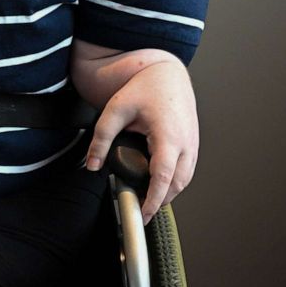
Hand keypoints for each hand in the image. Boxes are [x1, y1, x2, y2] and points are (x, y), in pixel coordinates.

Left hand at [84, 59, 198, 223]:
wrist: (165, 73)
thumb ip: (100, 139)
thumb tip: (91, 166)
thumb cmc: (142, 89)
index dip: (154, 200)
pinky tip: (159, 186)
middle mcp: (186, 142)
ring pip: (185, 180)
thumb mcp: (114, 110)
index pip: (163, 177)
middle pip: (177, 184)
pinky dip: (175, 182)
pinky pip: (187, 170)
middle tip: (139, 210)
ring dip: (169, 193)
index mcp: (168, 135)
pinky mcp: (194, 143)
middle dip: (160, 201)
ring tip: (147, 200)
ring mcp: (193, 143)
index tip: (142, 214)